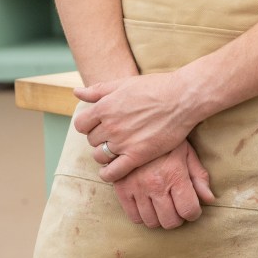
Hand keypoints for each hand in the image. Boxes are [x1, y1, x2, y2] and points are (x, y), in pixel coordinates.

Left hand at [74, 73, 197, 180]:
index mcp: (105, 107)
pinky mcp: (137, 156)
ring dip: (104, 154)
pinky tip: (112, 170)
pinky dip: (108, 174)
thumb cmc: (155, 87)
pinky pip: (112, 173)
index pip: (81, 124)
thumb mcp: (124, 83)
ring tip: (116, 149)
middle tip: (114, 135)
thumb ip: (98, 90)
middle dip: (100, 138)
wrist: (182, 98)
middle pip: (91, 140)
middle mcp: (110, 125)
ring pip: (99, 156)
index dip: (89, 125)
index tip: (100, 124)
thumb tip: (76, 92)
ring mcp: (123, 142)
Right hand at [112, 140, 214, 229]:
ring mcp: (137, 188)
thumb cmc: (168, 137)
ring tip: (163, 204)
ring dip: (160, 218)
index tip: (192, 207)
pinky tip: (148, 204)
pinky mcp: (122, 188)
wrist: (138, 123)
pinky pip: (133, 216)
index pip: (189, 210)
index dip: (193, 213)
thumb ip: (198, 176)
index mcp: (175, 174)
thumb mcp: (187, 152)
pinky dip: (143, 215)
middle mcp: (155, 184)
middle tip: (177, 207)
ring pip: (151, 222)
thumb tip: (209, 199)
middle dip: (178, 217)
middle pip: (170, 221)